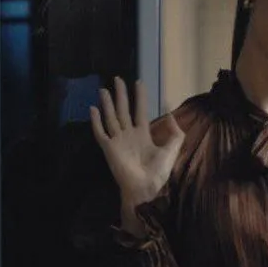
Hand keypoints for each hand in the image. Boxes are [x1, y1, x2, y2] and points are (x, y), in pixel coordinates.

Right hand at [90, 77, 185, 211]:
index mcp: (142, 134)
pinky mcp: (109, 148)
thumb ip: (174, 131)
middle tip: (117, 78)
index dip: (139, 97)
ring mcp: (117, 141)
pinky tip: (93, 109)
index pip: (140, 111)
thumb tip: (170, 113)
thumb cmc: (158, 171)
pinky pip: (100, 132)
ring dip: (107, 104)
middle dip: (120, 95)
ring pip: (111, 118)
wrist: (146, 187)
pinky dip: (96, 121)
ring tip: (103, 89)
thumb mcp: (172, 148)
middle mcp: (128, 135)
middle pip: (123, 110)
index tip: (138, 82)